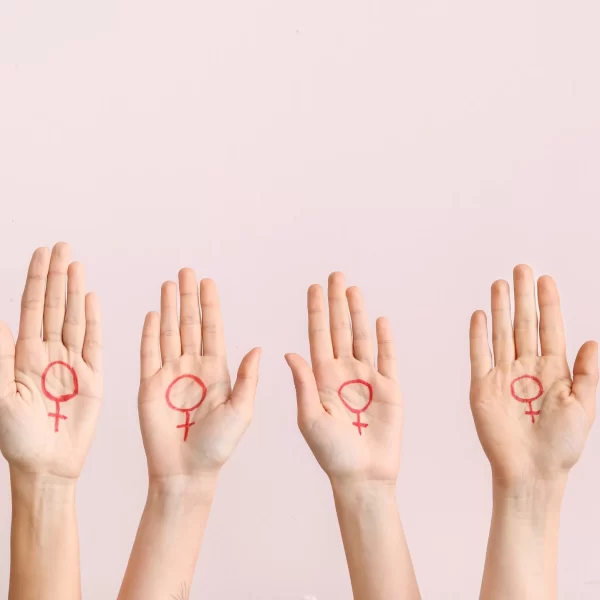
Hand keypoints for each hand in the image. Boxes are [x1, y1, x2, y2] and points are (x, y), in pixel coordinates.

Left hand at [0, 243, 102, 478]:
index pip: (32, 309)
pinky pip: (95, 343)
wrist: (46, 466)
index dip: (36, 281)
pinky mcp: (93, 377)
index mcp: (23, 357)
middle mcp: (48, 354)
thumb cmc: (17, 439)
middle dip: (57, 276)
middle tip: (62, 247)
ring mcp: (72, 363)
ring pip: (75, 319)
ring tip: (76, 264)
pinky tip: (92, 299)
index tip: (41, 254)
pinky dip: (95, 320)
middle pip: (55, 307)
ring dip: (76, 291)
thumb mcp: (0, 397)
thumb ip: (0, 358)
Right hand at [138, 269, 259, 480]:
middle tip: (186, 272)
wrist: (187, 471)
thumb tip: (258, 347)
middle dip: (188, 298)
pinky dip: (149, 333)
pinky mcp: (148, 386)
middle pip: (190, 324)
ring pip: (169, 333)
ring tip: (168, 284)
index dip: (210, 305)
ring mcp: (170, 374)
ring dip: (169, 308)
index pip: (213, 329)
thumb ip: (248, 378)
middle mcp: (193, 367)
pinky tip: (153, 314)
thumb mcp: (242, 410)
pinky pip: (148, 354)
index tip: (208, 282)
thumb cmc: (218, 445)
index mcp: (217, 370)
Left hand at [285, 272, 401, 484]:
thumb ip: (303, 384)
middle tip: (335, 275)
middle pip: (340, 329)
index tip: (314, 287)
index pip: (318, 336)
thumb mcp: (309, 418)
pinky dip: (385, 338)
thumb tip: (289, 352)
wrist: (362, 476)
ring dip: (358, 313)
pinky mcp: (389, 388)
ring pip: (362, 337)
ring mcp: (367, 379)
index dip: (316, 311)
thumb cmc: (331, 453)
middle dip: (337, 302)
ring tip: (353, 289)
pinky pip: (387, 357)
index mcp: (322, 378)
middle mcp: (343, 373)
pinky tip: (380, 319)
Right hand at [469, 264, 597, 488]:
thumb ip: (588, 373)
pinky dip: (478, 335)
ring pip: (502, 333)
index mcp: (554, 371)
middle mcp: (527, 368)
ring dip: (501, 308)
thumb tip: (593, 341)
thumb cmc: (560, 446)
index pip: (550, 328)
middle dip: (523, 296)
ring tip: (499, 284)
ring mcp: (503, 375)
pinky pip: (479, 354)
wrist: (531, 471)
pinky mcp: (482, 386)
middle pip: (524, 323)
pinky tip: (481, 315)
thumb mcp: (584, 408)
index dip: (548, 303)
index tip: (545, 280)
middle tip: (521, 269)